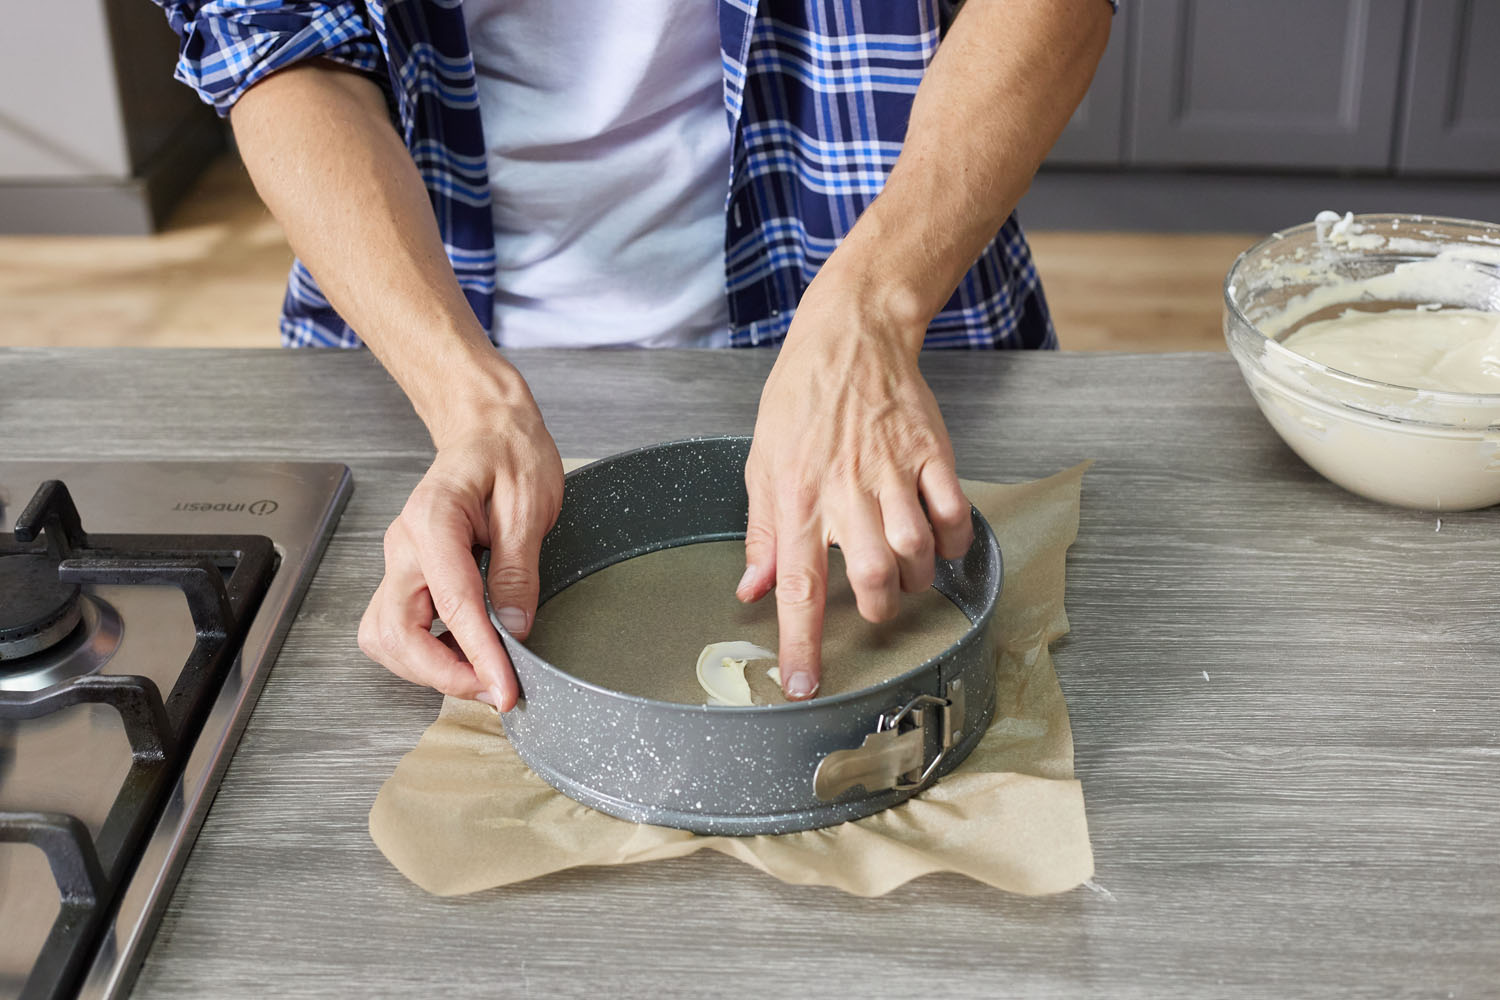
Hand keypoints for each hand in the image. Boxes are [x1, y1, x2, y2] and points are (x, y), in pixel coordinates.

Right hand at [358, 379, 562, 709]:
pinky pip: (399, 627)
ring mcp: (400, 561)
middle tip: (496, 688)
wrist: (487, 426)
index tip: (505, 689)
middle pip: (396, 634)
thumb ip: (519, 569)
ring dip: (428, 667)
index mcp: (434, 520)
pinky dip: (426, 652)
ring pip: (387, 637)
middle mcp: (404, 545)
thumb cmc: (508, 451)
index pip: (452, 603)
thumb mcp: (530, 504)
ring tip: (482, 671)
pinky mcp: (407, 573)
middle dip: (442, 673)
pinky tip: (465, 651)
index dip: (479, 655)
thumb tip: (515, 628)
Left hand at [739, 269, 973, 699]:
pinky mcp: (932, 454)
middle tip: (871, 606)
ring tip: (903, 575)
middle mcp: (845, 490)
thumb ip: (762, 533)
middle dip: (875, 609)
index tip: (803, 687)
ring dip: (914, 578)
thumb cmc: (799, 401)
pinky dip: (952, 542)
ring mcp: (894, 471)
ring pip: (915, 550)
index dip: (800, 644)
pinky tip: (940, 544)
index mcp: (796, 498)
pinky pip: (953, 514)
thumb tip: (752, 590)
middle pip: (870, 575)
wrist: (850, 337)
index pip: (797, 586)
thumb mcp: (761, 464)